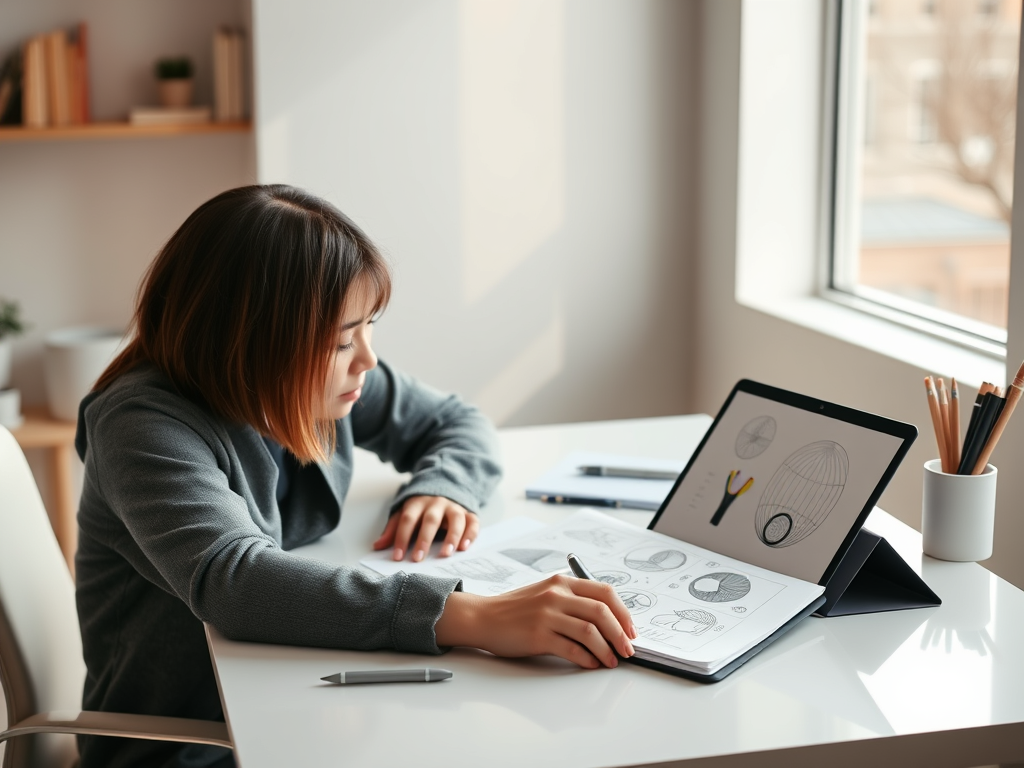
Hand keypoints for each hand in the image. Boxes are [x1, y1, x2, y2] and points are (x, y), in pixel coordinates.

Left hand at [372, 495, 478, 561]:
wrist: (445, 487)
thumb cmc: (422, 508)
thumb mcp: (405, 513)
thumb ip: (393, 529)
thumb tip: (377, 546)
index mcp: (417, 503)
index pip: (407, 519)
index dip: (401, 538)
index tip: (398, 557)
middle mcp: (437, 503)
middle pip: (431, 520)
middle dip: (424, 539)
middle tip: (418, 559)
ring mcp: (454, 507)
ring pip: (455, 519)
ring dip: (452, 536)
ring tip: (446, 554)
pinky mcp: (468, 512)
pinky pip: (472, 522)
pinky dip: (470, 534)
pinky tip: (464, 547)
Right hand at [434, 575, 637, 668]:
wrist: (483, 617)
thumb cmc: (515, 609)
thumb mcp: (545, 593)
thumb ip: (572, 600)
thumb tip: (606, 621)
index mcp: (562, 582)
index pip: (604, 592)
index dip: (623, 612)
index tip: (631, 629)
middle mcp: (556, 594)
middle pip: (601, 612)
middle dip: (620, 634)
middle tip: (627, 649)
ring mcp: (547, 615)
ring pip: (590, 632)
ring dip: (607, 650)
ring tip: (611, 661)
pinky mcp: (539, 635)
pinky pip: (572, 649)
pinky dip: (587, 659)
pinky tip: (591, 664)